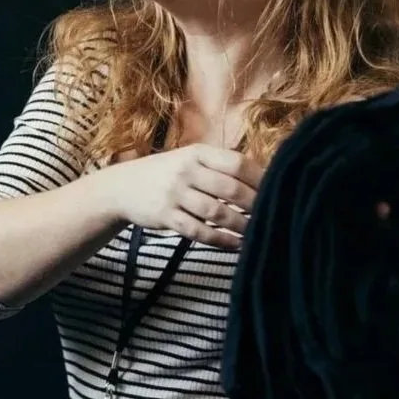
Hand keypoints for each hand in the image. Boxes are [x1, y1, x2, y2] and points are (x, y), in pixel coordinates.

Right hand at [99, 144, 263, 249]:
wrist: (120, 187)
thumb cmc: (163, 174)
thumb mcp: (187, 159)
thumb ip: (217, 166)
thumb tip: (261, 178)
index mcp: (196, 153)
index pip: (236, 163)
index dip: (260, 178)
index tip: (278, 189)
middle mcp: (186, 171)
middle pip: (230, 188)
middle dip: (255, 204)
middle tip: (273, 214)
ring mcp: (174, 194)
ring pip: (216, 212)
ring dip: (240, 225)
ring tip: (257, 232)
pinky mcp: (165, 216)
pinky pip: (198, 231)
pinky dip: (219, 240)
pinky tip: (234, 245)